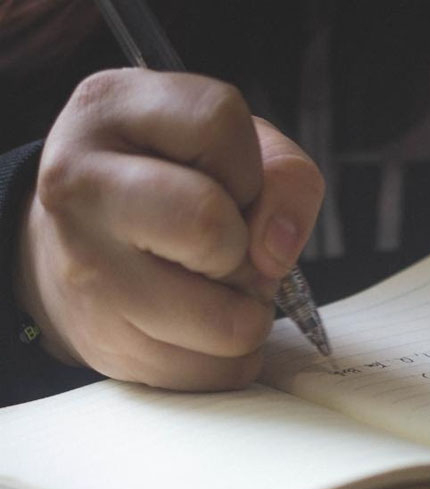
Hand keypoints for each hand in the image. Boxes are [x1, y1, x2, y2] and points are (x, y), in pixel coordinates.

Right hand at [15, 68, 323, 390]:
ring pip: (227, 322)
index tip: (227, 179)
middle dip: (245, 244)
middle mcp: (79, 186)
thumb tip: (277, 250)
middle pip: (211, 227)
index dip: (248, 160)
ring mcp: (85, 273)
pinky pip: (219, 372)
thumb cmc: (175, 185)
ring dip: (247, 308)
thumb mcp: (234, 147)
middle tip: (226, 242)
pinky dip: (230, 353)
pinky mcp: (106, 346)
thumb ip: (285, 176)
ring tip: (213, 282)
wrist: (79, 249)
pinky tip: (196, 320)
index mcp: (110, 109)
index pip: (218, 122)